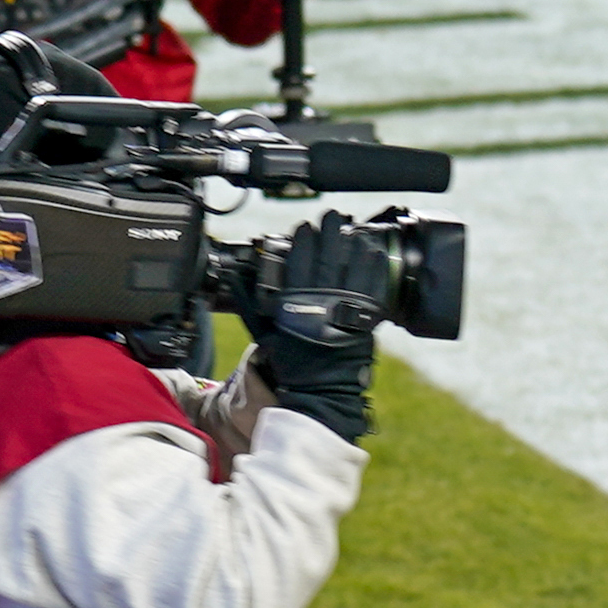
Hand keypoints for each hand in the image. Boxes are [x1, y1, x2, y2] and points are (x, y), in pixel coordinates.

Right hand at [254, 214, 390, 442]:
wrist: (320, 391)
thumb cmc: (291, 363)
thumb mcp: (265, 332)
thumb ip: (250, 301)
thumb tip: (234, 277)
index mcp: (295, 304)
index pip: (298, 262)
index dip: (302, 241)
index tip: (304, 228)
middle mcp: (321, 304)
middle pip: (327, 259)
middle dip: (330, 233)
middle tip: (333, 216)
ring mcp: (345, 311)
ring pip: (352, 269)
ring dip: (354, 245)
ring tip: (354, 229)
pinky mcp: (365, 320)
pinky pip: (373, 288)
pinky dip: (374, 268)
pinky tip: (374, 252)